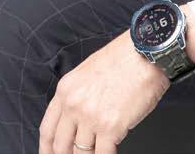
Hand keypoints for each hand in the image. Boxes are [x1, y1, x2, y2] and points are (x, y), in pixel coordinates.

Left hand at [38, 27, 169, 153]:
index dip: (47, 148)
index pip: (47, 130)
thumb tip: (76, 119)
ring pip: (81, 153)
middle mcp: (74, 104)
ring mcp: (91, 117)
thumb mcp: (89, 71)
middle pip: (60, 146)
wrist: (147, 51)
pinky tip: (112, 151)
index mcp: (66, 89)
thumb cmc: (125, 57)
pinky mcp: (110, 127)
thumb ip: (78, 95)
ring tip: (101, 148)